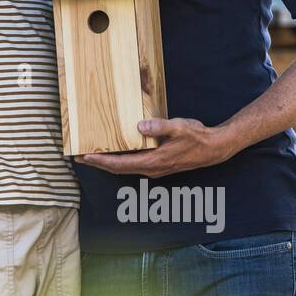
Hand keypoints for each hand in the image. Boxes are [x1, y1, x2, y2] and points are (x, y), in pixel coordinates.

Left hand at [76, 117, 235, 177]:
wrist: (214, 148)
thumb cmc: (197, 137)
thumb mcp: (178, 127)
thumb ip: (159, 126)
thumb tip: (140, 126)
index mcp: (153, 161)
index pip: (120, 164)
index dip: (101, 161)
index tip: (84, 157)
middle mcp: (151, 169)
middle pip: (118, 169)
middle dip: (99, 163)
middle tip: (80, 157)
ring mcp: (155, 169)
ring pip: (126, 169)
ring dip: (109, 163)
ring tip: (94, 155)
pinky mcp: (159, 165)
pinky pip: (134, 165)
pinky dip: (121, 161)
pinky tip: (116, 153)